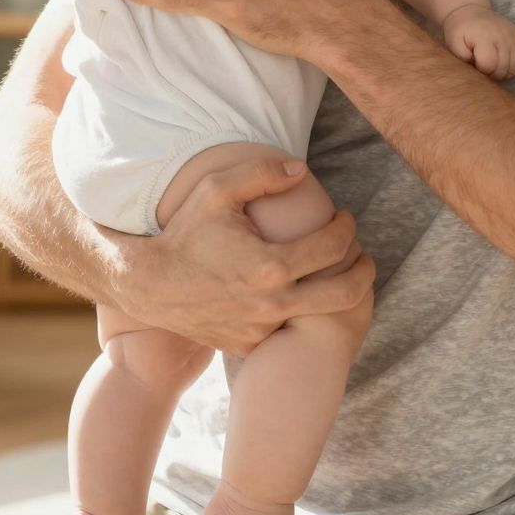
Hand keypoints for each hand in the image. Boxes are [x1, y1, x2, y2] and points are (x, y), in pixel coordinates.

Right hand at [111, 157, 376, 355]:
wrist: (149, 285)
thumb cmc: (185, 232)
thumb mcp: (216, 190)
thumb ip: (261, 172)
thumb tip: (302, 170)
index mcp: (269, 266)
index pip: (333, 247)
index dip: (347, 229)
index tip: (345, 219)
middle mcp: (271, 304)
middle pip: (345, 294)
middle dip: (364, 272)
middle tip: (366, 258)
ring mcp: (261, 330)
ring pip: (319, 317)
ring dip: (334, 294)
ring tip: (336, 273)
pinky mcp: (249, 345)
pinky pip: (288, 331)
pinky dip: (301, 312)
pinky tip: (300, 293)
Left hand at [442, 3, 514, 80]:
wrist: (470, 12)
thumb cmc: (460, 31)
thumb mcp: (453, 43)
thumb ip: (462, 58)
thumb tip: (477, 68)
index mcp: (484, 36)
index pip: (489, 65)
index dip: (481, 71)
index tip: (474, 64)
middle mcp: (502, 35)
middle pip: (503, 68)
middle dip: (492, 74)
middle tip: (482, 67)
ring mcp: (513, 36)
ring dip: (504, 72)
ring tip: (492, 67)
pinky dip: (513, 67)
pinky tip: (502, 63)